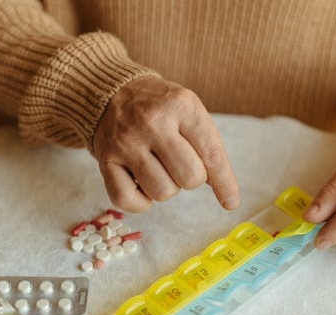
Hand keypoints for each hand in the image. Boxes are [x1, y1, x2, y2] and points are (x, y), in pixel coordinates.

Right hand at [92, 76, 239, 212]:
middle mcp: (153, 122)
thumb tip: (224, 191)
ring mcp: (127, 141)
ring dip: (166, 188)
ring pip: (162, 192)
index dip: (225, 183)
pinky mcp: (105, 158)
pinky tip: (142, 187)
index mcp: (181, 106)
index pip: (212, 154)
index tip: (230, 202)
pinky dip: (140, 203)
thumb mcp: (189, 110)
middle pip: (189, 178)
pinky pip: (126, 199)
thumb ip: (207, 145)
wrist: (113, 90)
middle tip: (179, 165)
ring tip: (159, 169)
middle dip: (190, 179)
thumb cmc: (160, 108)